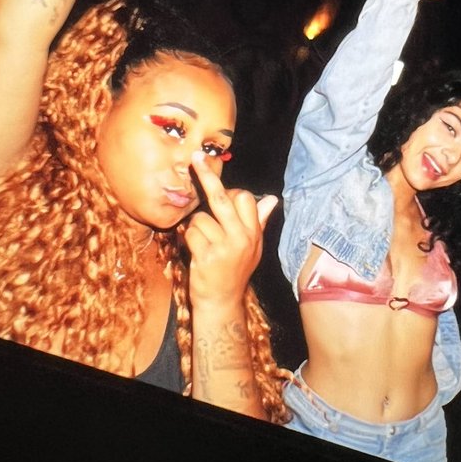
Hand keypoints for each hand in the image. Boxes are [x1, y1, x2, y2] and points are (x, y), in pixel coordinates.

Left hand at [183, 150, 278, 310]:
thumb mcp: (252, 247)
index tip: (218, 184)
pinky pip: (191, 234)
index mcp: (254, 233)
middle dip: (207, 176)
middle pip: (224, 198)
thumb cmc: (234, 271)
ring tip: (202, 243)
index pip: (245, 199)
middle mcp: (243, 238)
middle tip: (196, 158)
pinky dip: (188, 240)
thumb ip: (259, 221)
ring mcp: (225, 248)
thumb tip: (272, 199)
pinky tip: (195, 252)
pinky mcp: (208, 257)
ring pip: (201, 218)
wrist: (222, 303)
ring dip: (195, 228)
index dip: (231, 192)